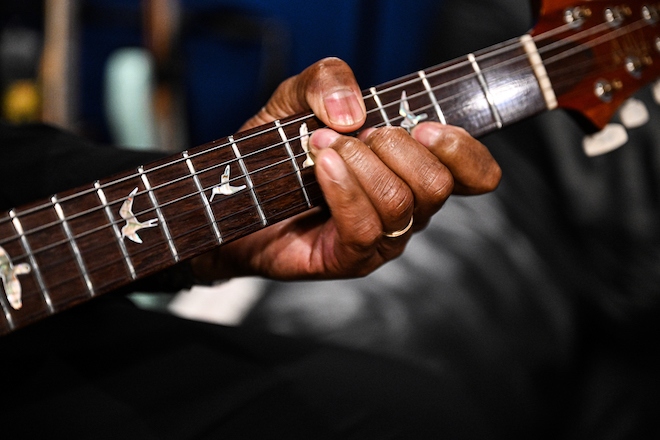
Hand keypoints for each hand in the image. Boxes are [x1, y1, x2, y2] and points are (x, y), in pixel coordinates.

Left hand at [191, 58, 500, 280]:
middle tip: (351, 135)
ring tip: (321, 146)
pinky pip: (364, 227)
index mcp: (413, 172)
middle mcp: (408, 210)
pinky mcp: (349, 259)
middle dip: (393, 148)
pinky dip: (344, 188)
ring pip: (400, 204)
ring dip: (359, 163)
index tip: (423, 128)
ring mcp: (381, 240)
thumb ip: (328, 80)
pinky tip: (322, 166)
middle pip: (437, 185)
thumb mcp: (298, 98)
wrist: (235, 197)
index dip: (463, 151)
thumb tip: (355, 110)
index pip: (476, 175)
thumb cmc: (276, 152)